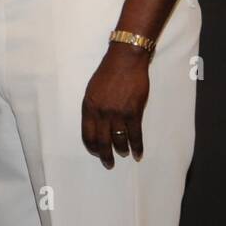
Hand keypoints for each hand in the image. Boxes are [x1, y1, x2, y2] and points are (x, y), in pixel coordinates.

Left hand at [81, 43, 150, 167]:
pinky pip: (135, 134)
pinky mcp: (134, 112)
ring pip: (119, 140)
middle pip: (102, 141)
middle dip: (105, 156)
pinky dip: (137, 146)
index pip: (87, 135)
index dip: (92, 147)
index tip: (96, 153)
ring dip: (121, 150)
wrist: (125, 61)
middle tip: (108, 164)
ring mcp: (118, 114)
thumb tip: (97, 124)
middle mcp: (101, 114)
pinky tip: (138, 153)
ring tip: (124, 155)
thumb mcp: (92, 91)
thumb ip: (93, 108)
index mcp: (88, 108)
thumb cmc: (107, 74)